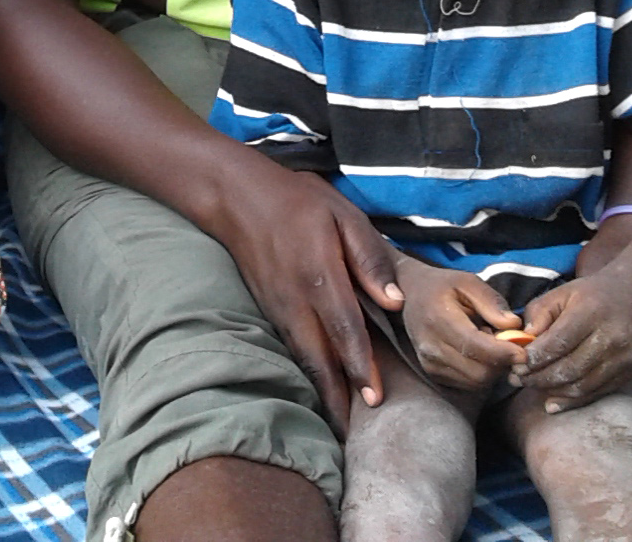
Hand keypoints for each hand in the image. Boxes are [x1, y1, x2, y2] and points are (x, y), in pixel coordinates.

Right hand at [208, 164, 403, 428]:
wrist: (237, 196)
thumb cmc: (299, 201)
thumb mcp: (343, 214)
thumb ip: (369, 257)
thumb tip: (394, 300)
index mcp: (318, 272)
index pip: (343, 326)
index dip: (359, 363)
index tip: (375, 397)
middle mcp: (295, 298)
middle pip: (319, 357)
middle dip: (338, 397)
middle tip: (356, 435)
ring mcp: (278, 307)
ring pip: (303, 358)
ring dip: (322, 393)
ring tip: (341, 427)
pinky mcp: (269, 310)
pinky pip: (292, 348)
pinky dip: (308, 374)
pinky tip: (322, 391)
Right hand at [396, 259, 528, 394]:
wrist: (411, 295)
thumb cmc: (443, 286)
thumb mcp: (468, 281)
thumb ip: (492, 302)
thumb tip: (514, 326)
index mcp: (438, 319)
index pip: (477, 347)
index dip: (504, 353)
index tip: (524, 351)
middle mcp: (430, 346)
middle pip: (480, 372)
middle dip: (502, 363)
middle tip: (509, 346)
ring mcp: (429, 363)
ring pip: (476, 382)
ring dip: (492, 369)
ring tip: (491, 346)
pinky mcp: (432, 373)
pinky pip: (467, 384)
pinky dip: (481, 373)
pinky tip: (479, 354)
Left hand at [510, 270, 631, 410]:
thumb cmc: (589, 295)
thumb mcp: (560, 293)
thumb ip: (538, 315)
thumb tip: (522, 342)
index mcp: (592, 312)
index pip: (560, 342)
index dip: (535, 358)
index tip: (516, 365)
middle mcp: (612, 337)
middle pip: (570, 368)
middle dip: (538, 378)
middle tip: (516, 379)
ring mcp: (623, 358)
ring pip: (581, 385)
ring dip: (551, 390)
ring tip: (530, 387)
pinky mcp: (628, 373)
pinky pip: (596, 393)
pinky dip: (572, 401)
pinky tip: (552, 401)